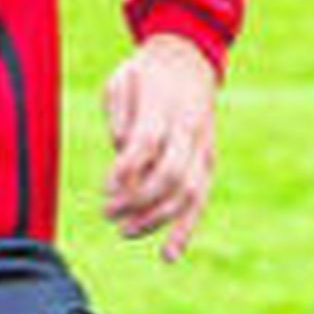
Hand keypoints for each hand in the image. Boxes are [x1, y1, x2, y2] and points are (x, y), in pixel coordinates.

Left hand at [102, 34, 219, 262]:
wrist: (189, 58)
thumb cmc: (145, 72)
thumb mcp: (122, 80)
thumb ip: (120, 114)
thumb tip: (120, 149)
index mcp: (163, 106)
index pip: (147, 144)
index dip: (127, 170)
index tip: (105, 189)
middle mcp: (187, 129)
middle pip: (169, 174)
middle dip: (137, 200)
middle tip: (107, 213)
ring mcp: (202, 146)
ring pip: (188, 192)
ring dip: (156, 218)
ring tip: (124, 232)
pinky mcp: (208, 160)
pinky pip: (201, 198)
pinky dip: (185, 228)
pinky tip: (168, 255)